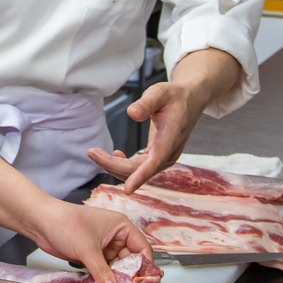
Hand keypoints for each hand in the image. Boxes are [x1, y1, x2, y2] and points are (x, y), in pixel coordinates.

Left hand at [26, 200, 150, 282]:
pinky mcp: (93, 256)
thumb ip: (101, 272)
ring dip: (117, 281)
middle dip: (131, 277)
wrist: (41, 222)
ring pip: (118, 268)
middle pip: (132, 261)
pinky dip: (106, 281)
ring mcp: (104, 247)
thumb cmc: (65, 222)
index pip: (142, 249)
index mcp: (121, 227)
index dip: (146, 267)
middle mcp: (116, 237)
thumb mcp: (87, 248)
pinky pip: (105, 272)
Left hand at [89, 49, 240, 192]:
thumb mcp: (159, 93)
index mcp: (170, 139)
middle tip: (91, 152)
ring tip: (96, 152)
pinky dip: (124, 165)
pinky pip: (140, 168)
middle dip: (112, 165)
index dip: (140, 177)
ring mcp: (165, 158)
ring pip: (137, 171)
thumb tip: (132, 113)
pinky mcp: (160, 157)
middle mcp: (168, 154)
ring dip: (115, 165)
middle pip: (138, 169)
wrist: (190, 101)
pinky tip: (115, 154)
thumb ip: (146, 103)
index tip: (127, 190)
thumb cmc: (174, 96)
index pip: (154, 162)